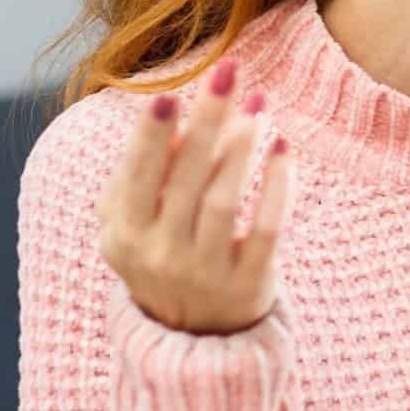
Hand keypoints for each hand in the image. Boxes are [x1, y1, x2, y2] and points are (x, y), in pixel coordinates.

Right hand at [97, 59, 295, 335]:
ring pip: (223, 201)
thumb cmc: (160, 254)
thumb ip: (140, 175)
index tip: (168, 94)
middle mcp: (160, 254)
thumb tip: (170, 121)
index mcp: (124, 234)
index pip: (137, 177)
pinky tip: (284, 149)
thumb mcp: (134, 222)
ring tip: (259, 104)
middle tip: (229, 74)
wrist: (192, 337)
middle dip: (206, 123)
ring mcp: (205, 272)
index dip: (151, 137)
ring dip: (242, 148)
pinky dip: (277, 188)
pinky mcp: (248, 285)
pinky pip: (266, 230)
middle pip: (186, 179)